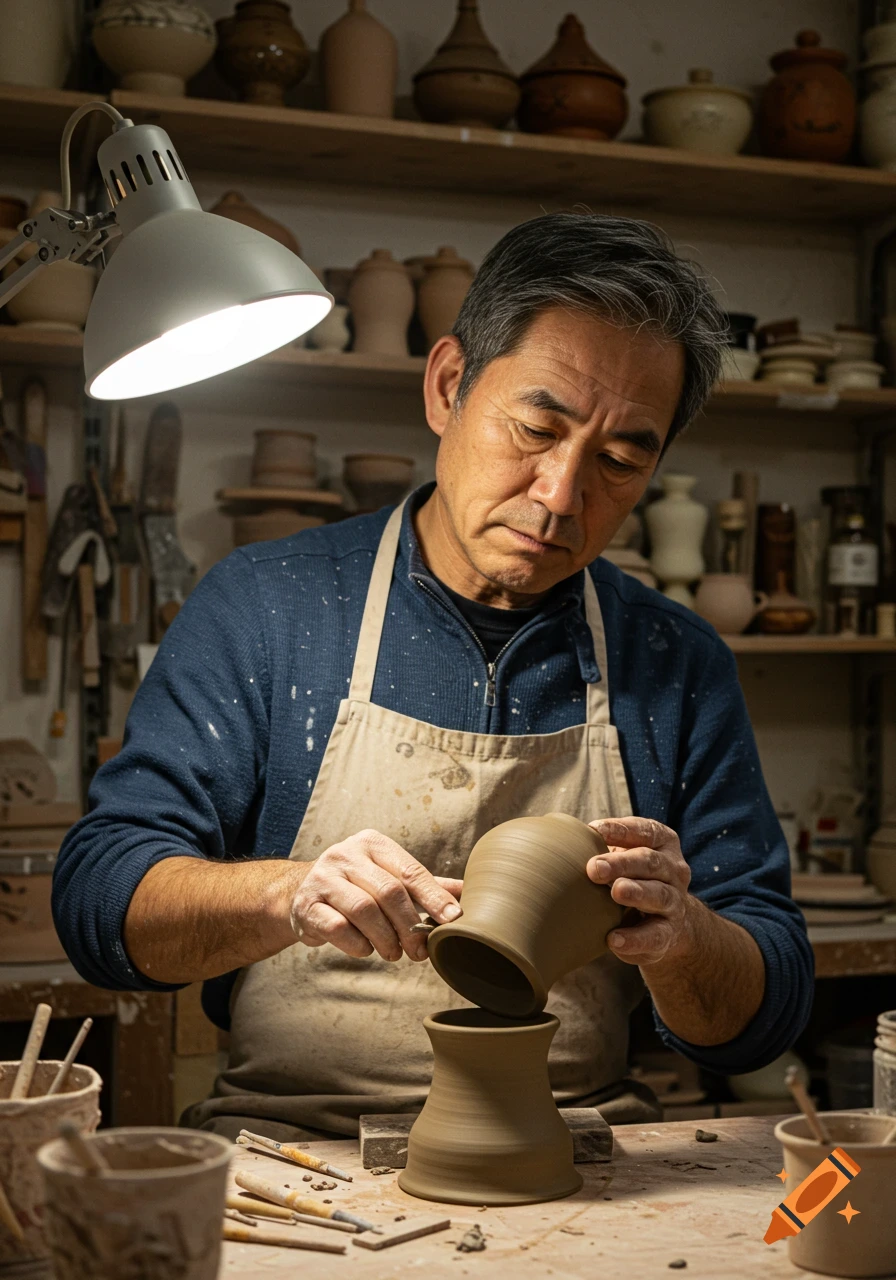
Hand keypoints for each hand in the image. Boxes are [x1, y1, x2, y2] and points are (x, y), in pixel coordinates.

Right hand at [288, 829, 462, 962]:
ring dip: (385, 938)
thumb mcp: (389, 876)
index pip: (410, 871)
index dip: (434, 897)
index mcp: (373, 843)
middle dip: (410, 925)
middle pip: (389, 891)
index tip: (454, 920)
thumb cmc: (357, 886)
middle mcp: (346, 854)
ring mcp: (322, 877)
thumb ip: (427, 885)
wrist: (301, 893)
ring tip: (393, 953)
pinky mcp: (306, 904)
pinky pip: (337, 927)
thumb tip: (472, 893)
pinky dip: (357, 944)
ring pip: (363, 909)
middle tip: (420, 951)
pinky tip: (365, 949)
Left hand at [586, 817, 693, 966]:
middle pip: (650, 862)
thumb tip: (564, 839)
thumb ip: (604, 846)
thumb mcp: (626, 856)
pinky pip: (655, 936)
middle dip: (622, 863)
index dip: (621, 829)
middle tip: (594, 868)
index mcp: (663, 843)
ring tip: (616, 892)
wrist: (670, 923)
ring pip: (658, 894)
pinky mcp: (669, 933)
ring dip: (636, 892)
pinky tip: (613, 938)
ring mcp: (675, 902)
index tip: (594, 830)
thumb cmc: (635, 878)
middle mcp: (674, 870)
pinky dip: (634, 938)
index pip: (645, 831)